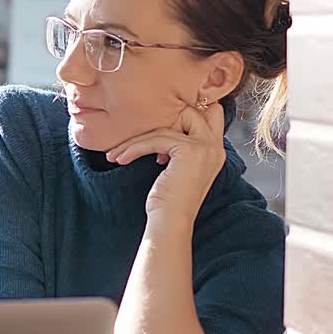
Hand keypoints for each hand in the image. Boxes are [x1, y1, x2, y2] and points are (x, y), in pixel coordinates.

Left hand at [104, 101, 226, 222]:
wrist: (171, 222)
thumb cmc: (170, 202)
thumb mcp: (178, 169)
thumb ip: (180, 147)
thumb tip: (162, 128)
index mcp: (215, 151)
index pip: (211, 113)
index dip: (186, 112)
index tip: (158, 126)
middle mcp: (215, 147)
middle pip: (190, 111)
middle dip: (161, 120)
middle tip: (138, 136)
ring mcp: (204, 147)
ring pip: (165, 128)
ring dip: (136, 140)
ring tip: (117, 154)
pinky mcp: (189, 150)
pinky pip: (156, 139)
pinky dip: (135, 148)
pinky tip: (122, 159)